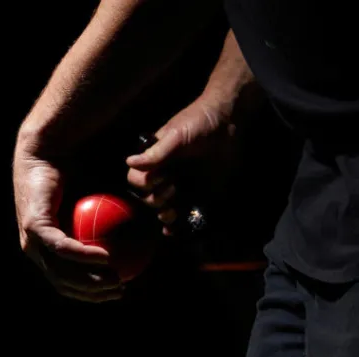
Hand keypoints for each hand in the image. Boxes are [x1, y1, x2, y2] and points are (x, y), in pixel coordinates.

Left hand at [13, 145, 123, 302]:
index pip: (69, 283)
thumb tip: (140, 248)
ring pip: (62, 273)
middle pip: (65, 285)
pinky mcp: (33, 227)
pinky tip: (107, 257)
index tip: (119, 290)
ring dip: (91, 280)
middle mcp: (36, 249)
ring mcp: (31, 240)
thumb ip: (113, 230)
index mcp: (47, 250)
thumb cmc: (76, 174)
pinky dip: (85, 255)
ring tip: (116, 278)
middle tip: (120, 289)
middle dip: (94, 294)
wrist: (48, 149)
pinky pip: (63, 248)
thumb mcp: (100, 208)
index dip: (94, 294)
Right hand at [125, 96, 234, 235]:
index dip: (143, 185)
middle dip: (156, 201)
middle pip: (149, 198)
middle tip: (171, 190)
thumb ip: (156, 152)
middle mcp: (166, 175)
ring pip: (165, 209)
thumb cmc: (197, 123)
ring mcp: (183, 186)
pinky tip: (175, 232)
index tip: (159, 179)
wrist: (228, 123)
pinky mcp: (200, 194)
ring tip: (174, 212)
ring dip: (165, 217)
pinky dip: (179, 226)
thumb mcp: (175, 135)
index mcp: (156, 160)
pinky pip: (187, 213)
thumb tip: (130, 162)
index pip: (137, 180)